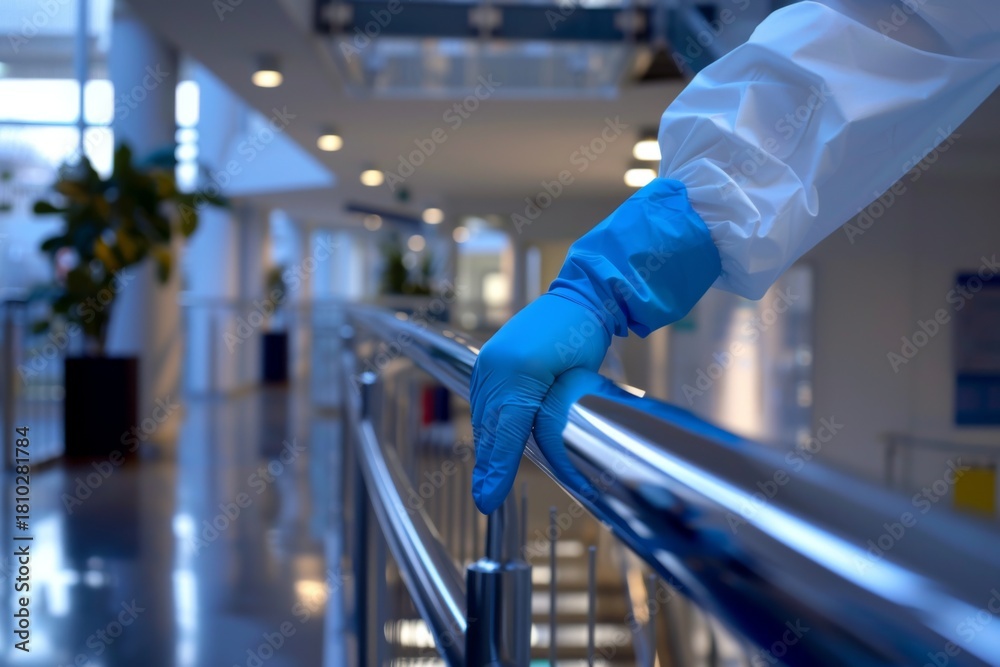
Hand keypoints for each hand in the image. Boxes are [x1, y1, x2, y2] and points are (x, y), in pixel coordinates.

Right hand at [470, 294, 609, 513]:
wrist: (581, 299)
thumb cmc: (582, 336)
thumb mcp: (573, 381)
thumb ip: (550, 415)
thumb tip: (534, 452)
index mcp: (515, 374)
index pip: (504, 434)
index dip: (496, 471)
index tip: (488, 502)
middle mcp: (493, 370)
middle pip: (489, 431)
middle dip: (489, 466)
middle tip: (486, 501)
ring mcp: (488, 365)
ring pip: (485, 420)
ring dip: (488, 449)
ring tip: (488, 481)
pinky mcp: (489, 363)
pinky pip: (486, 404)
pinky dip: (491, 427)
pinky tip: (494, 445)